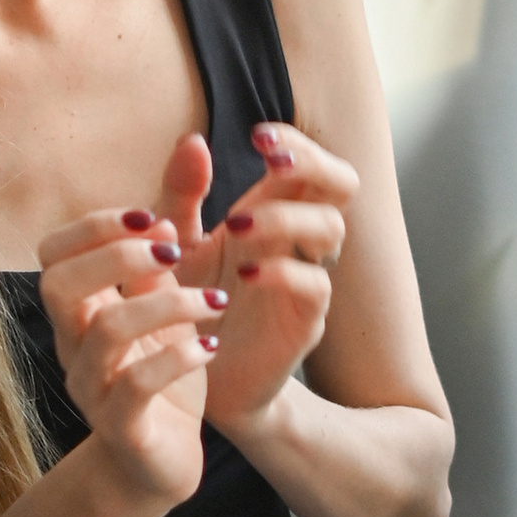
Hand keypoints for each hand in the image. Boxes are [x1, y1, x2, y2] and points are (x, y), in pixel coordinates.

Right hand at [35, 186, 219, 513]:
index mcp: (81, 309)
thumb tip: (195, 141)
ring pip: (104, 334)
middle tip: (173, 248)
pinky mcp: (123, 429)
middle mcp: (74, 345)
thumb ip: (175, 221)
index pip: (54, 253)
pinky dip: (176, 360)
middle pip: (59, 286)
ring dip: (164, 306)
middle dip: (116, 257)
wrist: (158, 464)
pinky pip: (135, 390)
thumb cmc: (159, 368)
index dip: (97, 227)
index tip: (155, 216)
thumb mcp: (168, 288)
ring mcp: (91, 389)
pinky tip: (210, 346)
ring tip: (212, 301)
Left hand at [199, 122, 355, 434]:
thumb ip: (181, 194)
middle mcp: (297, 241)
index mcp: (271, 213)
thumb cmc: (190, 304)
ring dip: (286, 216)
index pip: (307, 162)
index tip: (257, 138)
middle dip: (313, 162)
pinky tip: (244, 273)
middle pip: (341, 184)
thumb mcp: (175, 243)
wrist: (195, 379)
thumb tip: (193, 139)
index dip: (294, 142)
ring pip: (332, 228)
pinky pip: (315, 285)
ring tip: (236, 227)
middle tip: (272, 161)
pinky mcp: (304, 322)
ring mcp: (306, 279)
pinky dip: (283, 271)